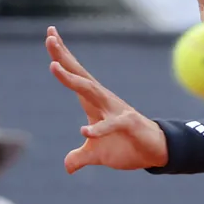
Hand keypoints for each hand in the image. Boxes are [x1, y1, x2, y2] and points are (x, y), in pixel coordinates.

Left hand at [46, 26, 168, 172]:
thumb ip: (80, 157)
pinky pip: (111, 125)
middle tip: (49, 38)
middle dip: (63, 57)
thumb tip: (68, 167)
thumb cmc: (125, 145)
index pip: (75, 75)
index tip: (50, 35)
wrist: (154, 151)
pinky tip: (84, 131)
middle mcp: (103, 100)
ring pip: (91, 91)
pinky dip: (98, 129)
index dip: (62, 57)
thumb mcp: (96, 154)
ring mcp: (115, 111)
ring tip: (54, 67)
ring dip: (72, 79)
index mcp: (93, 102)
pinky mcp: (128, 125)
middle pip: (80, 75)